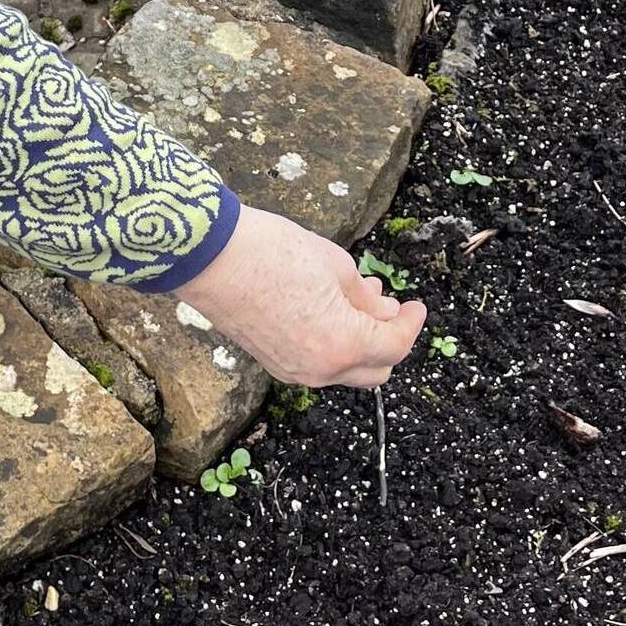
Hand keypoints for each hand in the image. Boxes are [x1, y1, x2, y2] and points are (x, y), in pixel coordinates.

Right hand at [173, 205, 426, 388]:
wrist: (210, 257)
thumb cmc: (273, 253)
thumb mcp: (336, 266)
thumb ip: (366, 297)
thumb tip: (383, 311)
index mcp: (343, 345)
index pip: (394, 346)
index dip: (410, 323)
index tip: (415, 305)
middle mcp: (320, 369)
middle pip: (374, 371)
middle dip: (388, 341)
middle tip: (388, 307)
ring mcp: (294, 371)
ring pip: (345, 370)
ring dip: (359, 342)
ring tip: (355, 299)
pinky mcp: (273, 364)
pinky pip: (318, 365)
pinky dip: (333, 345)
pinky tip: (328, 311)